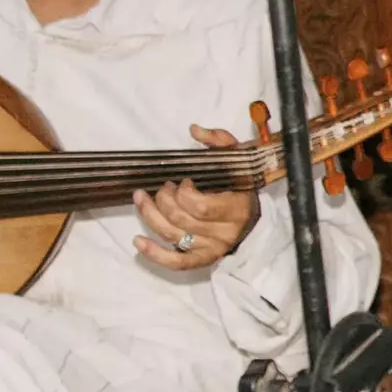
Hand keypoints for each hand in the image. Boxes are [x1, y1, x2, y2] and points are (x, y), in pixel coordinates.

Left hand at [134, 125, 258, 270]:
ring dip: (150, 216)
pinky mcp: (203, 259)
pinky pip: (177, 262)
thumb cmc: (240, 183)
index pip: (200, 207)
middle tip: (163, 187)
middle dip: (163, 200)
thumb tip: (194, 129)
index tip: (183, 181)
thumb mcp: (235, 157)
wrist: (252, 213)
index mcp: (236, 207)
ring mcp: (213, 248)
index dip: (183, 194)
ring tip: (141, 199)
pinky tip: (138, 241)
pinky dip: (155, 254)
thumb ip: (218, 140)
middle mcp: (225, 232)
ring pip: (173, 236)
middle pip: (182, 220)